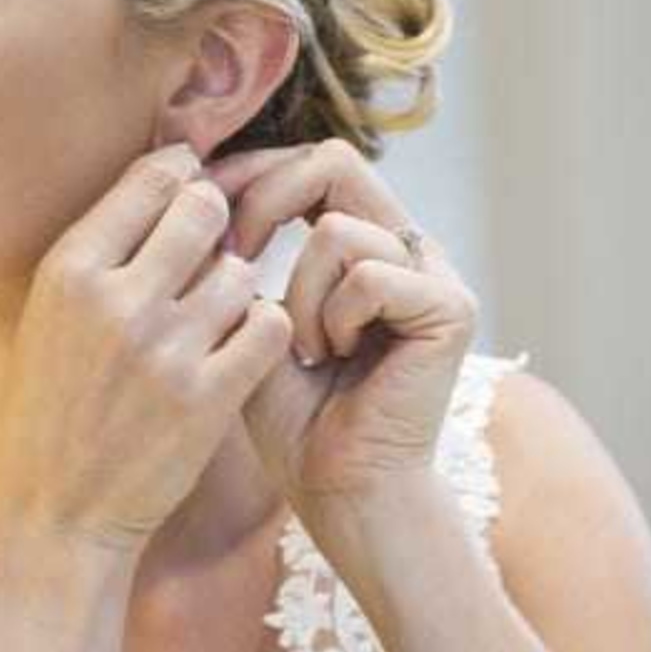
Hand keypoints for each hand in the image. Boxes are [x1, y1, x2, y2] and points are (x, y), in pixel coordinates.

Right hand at [0, 143, 294, 552]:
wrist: (51, 512)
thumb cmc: (49, 406)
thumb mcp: (50, 314)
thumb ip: (105, 251)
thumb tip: (173, 177)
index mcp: (68, 270)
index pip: (153, 178)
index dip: (184, 180)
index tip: (188, 199)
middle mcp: (114, 301)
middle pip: (205, 209)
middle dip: (217, 226)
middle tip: (210, 256)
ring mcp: (163, 350)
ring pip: (242, 271)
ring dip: (238, 289)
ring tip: (213, 319)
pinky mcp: (207, 399)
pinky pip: (269, 327)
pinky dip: (262, 333)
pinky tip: (237, 352)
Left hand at [205, 139, 477, 521]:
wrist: (336, 489)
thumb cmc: (289, 418)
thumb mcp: (245, 321)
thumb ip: (235, 258)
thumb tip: (198, 189)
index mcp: (366, 243)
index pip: (313, 163)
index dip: (253, 171)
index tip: (202, 206)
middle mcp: (407, 248)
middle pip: (335, 162)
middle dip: (265, 202)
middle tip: (232, 257)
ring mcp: (436, 275)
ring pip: (338, 230)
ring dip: (299, 293)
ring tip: (306, 349)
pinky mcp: (452, 308)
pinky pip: (369, 274)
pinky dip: (333, 318)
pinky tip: (333, 360)